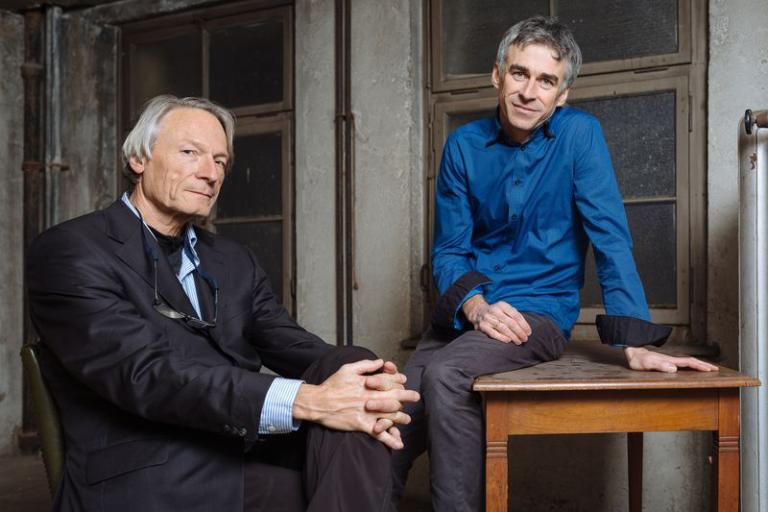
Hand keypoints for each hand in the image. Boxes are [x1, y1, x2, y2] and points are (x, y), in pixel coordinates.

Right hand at [292, 359, 419, 448]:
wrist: (317, 402)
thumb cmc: (332, 385)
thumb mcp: (348, 369)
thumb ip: (366, 364)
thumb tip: (381, 361)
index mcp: (368, 384)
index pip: (390, 381)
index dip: (399, 381)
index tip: (403, 382)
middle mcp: (370, 397)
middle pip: (395, 397)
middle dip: (408, 397)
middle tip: (416, 397)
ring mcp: (366, 412)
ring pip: (390, 416)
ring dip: (402, 418)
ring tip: (407, 419)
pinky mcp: (361, 425)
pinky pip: (378, 434)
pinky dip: (389, 440)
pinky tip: (398, 444)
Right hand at [462, 295, 530, 343]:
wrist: (477, 312)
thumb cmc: (496, 313)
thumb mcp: (504, 309)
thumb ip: (514, 315)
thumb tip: (526, 329)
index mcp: (502, 305)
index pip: (516, 315)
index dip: (524, 325)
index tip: (529, 332)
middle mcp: (494, 310)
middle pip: (511, 323)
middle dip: (519, 332)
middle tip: (525, 339)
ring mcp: (488, 318)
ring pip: (503, 328)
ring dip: (513, 336)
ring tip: (519, 342)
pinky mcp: (482, 326)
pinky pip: (493, 333)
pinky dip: (502, 337)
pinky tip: (508, 341)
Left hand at [624, 346, 718, 372]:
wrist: (632, 352)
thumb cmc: (638, 360)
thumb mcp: (647, 364)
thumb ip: (659, 365)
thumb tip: (674, 368)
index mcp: (670, 360)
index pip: (688, 362)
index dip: (700, 366)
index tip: (711, 369)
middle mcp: (671, 360)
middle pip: (691, 361)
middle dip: (703, 365)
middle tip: (716, 369)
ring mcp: (669, 361)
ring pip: (687, 362)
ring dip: (698, 365)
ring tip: (708, 369)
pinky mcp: (665, 363)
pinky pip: (681, 364)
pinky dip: (690, 366)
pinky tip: (691, 369)